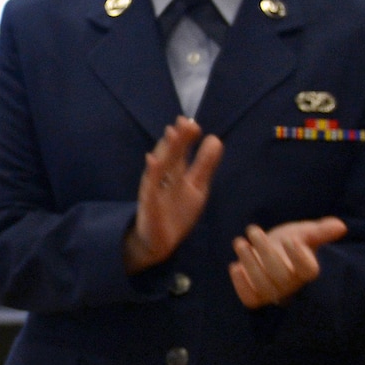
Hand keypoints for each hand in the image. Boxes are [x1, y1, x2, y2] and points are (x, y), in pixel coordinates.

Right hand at [124, 116, 223, 272]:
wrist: (159, 242)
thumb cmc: (177, 213)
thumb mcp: (196, 187)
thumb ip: (205, 165)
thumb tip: (215, 139)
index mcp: (176, 173)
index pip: (181, 152)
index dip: (186, 138)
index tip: (192, 124)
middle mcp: (164, 177)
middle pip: (171, 155)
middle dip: (177, 139)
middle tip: (184, 121)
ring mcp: (155, 189)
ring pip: (160, 166)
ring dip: (165, 150)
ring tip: (171, 133)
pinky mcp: (148, 203)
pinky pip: (150, 187)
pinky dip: (152, 174)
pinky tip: (153, 160)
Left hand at [228, 217, 346, 308]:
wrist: (272, 251)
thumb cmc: (291, 241)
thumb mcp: (305, 232)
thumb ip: (321, 230)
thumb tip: (340, 226)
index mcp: (307, 269)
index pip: (309, 270)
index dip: (300, 257)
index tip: (291, 239)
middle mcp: (292, 284)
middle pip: (281, 275)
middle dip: (265, 251)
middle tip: (254, 230)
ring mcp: (274, 292)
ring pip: (263, 286)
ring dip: (249, 263)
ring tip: (240, 242)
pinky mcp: (257, 296)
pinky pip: (250, 299)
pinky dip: (241, 286)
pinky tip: (235, 266)